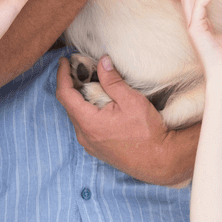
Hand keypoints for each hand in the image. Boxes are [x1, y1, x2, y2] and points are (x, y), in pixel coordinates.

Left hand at [56, 55, 191, 184]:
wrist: (159, 161)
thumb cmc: (147, 132)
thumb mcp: (131, 100)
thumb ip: (112, 81)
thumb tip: (102, 62)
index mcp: (88, 122)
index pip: (64, 94)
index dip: (62, 74)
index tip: (64, 61)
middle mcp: (84, 135)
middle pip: (68, 104)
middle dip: (70, 84)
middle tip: (77, 67)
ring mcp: (89, 144)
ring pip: (76, 115)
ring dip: (78, 97)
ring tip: (88, 81)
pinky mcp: (97, 148)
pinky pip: (84, 125)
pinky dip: (86, 110)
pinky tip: (97, 102)